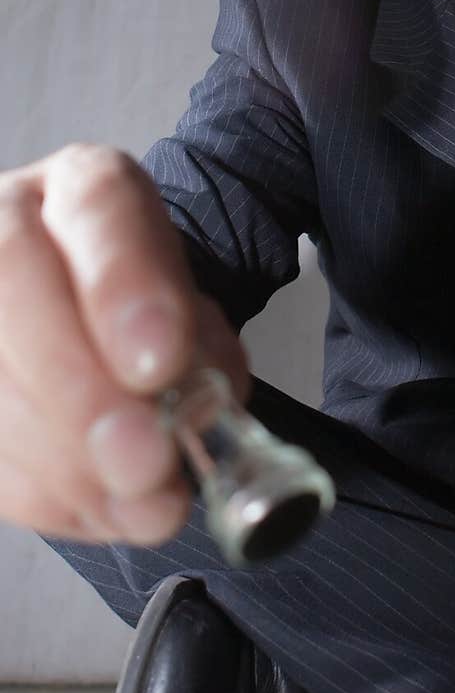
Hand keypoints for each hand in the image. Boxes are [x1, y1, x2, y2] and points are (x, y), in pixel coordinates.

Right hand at [0, 143, 248, 544]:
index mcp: (84, 187)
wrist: (92, 326)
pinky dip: (40, 488)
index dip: (123, 285)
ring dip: (60, 456)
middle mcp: (7, 222)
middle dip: (79, 387)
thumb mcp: (194, 318)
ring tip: (138, 501)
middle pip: (13, 279)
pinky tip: (97, 505)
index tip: (160, 361)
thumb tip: (186, 424)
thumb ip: (198, 352)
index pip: (97, 201)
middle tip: (144, 458)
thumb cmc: (145, 318)